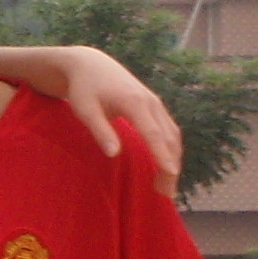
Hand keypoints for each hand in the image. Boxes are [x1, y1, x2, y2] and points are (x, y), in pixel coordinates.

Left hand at [55, 47, 182, 194]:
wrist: (90, 64)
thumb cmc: (83, 89)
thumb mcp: (85, 110)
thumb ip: (100, 131)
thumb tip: (115, 154)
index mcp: (135, 103)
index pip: (154, 134)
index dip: (163, 156)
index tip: (171, 175)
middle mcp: (151, 102)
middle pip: (169, 138)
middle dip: (171, 166)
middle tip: (167, 194)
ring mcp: (155, 103)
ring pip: (173, 134)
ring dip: (173, 159)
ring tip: (166, 186)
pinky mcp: (153, 106)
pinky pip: (169, 129)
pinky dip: (170, 148)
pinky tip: (165, 166)